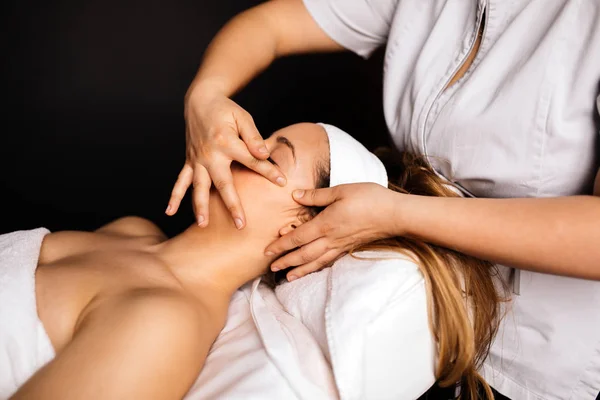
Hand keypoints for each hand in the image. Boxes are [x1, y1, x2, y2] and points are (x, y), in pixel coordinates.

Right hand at [166, 83, 286, 227]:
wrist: (200, 101)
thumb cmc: (226, 110)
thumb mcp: (243, 117)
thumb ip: (253, 137)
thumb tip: (265, 153)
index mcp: (226, 142)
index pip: (251, 160)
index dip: (268, 171)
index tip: (282, 182)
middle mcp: (210, 154)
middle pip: (223, 183)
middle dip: (232, 205)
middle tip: (241, 224)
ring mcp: (197, 159)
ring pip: (199, 187)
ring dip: (200, 206)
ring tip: (203, 225)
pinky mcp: (189, 161)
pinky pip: (180, 181)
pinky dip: (174, 196)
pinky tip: (170, 212)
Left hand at [265, 183, 400, 280]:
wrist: (394, 214)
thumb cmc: (369, 198)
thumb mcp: (341, 190)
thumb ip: (316, 195)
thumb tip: (295, 196)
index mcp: (325, 224)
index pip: (297, 238)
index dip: (281, 245)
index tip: (267, 252)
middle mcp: (331, 238)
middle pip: (303, 254)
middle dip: (286, 261)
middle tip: (271, 268)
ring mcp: (341, 245)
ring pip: (315, 261)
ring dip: (300, 270)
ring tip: (287, 277)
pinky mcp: (349, 247)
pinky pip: (329, 261)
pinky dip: (317, 267)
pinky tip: (313, 269)